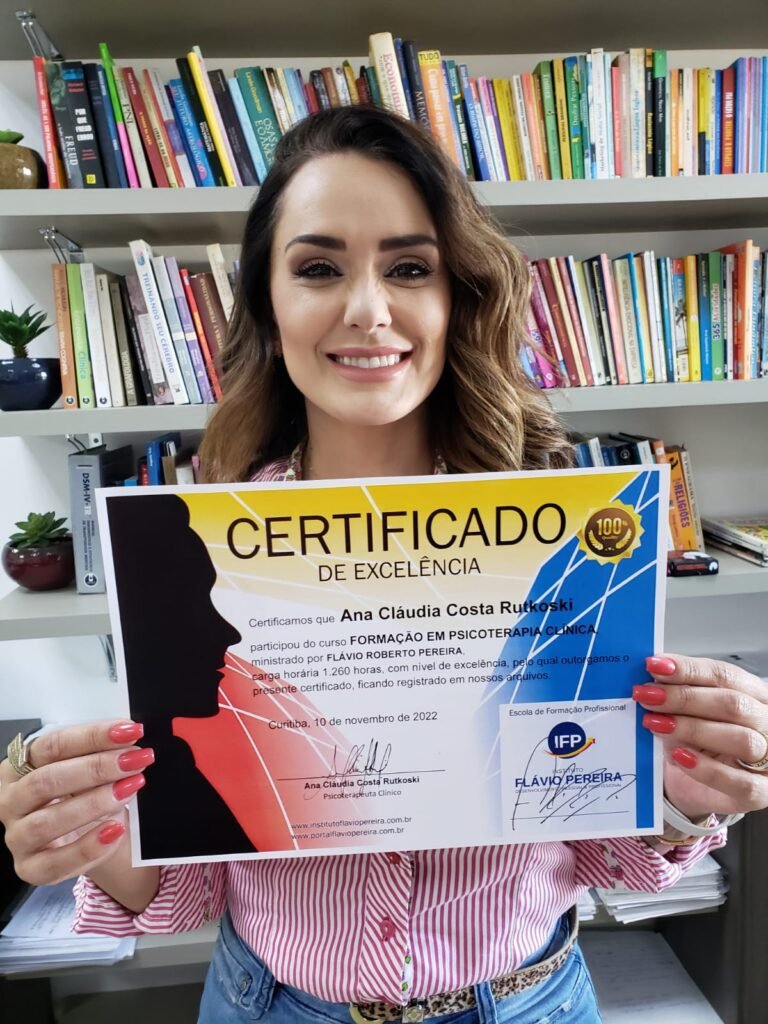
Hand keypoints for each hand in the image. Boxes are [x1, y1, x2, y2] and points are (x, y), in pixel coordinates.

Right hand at [0, 721, 152, 886]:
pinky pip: (55, 863)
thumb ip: (101, 752)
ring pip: (46, 822)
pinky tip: (115, 831)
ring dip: (92, 805)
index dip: (92, 736)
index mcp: (19, 765)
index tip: (129, 731)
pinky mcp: (29, 868)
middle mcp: (10, 800)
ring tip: (128, 791)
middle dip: (95, 768)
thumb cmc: (84, 792)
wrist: (88, 836)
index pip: (52, 745)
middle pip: (46, 780)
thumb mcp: (88, 768)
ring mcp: (17, 836)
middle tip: (134, 761)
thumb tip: (131, 737)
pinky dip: (88, 847)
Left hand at [633, 654, 767, 820]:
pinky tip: (680, 757)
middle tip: (647, 696)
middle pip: (732, 704)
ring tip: (657, 725)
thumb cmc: (695, 742)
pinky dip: (708, 770)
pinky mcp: (762, 792)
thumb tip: (650, 679)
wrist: (697, 786)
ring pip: (741, 739)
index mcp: (753, 694)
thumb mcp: (685, 713)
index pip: (724, 675)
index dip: (688, 669)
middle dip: (685, 698)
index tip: (654, 666)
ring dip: (693, 729)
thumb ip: (675, 696)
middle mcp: (766, 722)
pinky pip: (742, 783)